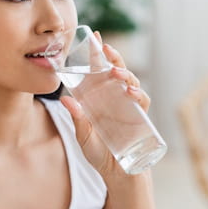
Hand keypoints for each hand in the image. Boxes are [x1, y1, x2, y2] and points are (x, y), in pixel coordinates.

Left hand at [60, 31, 150, 180]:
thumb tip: (65, 100)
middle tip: (104, 47)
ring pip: (130, 82)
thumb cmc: (98, 152)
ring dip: (124, 74)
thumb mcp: (83, 135)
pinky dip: (138, 94)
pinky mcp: (139, 117)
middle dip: (112, 57)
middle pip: (116, 71)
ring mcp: (128, 105)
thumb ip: (77, 119)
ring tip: (116, 72)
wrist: (116, 173)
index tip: (94, 35)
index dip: (98, 54)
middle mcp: (114, 97)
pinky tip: (131, 92)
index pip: (99, 71)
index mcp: (99, 97)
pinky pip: (142, 101)